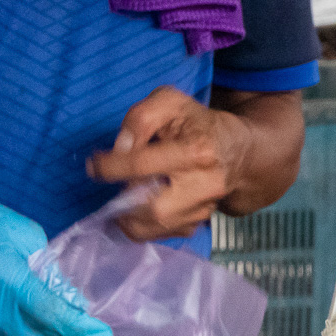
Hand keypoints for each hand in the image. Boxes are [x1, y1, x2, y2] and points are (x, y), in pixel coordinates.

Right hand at [0, 182, 111, 335]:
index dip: (79, 327)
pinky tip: (35, 318)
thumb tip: (74, 302)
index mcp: (2, 273)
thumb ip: (52, 272)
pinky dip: (24, 332)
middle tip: (87, 329)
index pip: (48, 313)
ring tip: (64, 322)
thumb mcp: (27, 236)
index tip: (102, 333)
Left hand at [86, 86, 255, 240]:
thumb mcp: (170, 102)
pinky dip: (146, 223)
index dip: (109, 166)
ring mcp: (204, 208)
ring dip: (130, 216)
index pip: (141, 166)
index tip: (95, 165)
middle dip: (124, 204)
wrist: (241, 152)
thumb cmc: (199, 124)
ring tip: (129, 196)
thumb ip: (140, 118)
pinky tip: (146, 204)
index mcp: (196, 152)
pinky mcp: (200, 222)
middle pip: (153, 210)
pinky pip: (163, 234)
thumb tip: (120, 150)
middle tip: (117, 188)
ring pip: (155, 228)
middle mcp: (203, 186)